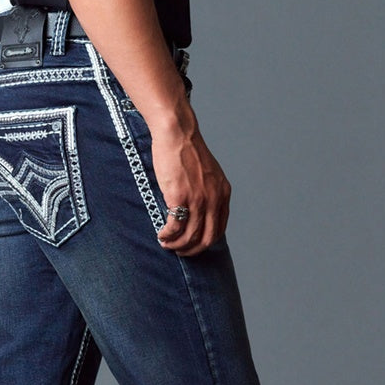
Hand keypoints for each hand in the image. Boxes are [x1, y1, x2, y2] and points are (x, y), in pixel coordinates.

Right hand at [152, 122, 230, 255]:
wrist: (176, 134)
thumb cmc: (186, 151)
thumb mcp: (207, 174)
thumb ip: (208, 192)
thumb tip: (198, 212)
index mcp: (223, 193)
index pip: (219, 230)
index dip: (204, 242)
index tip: (192, 244)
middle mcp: (214, 199)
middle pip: (207, 239)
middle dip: (192, 250)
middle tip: (179, 251)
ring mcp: (198, 199)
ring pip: (190, 236)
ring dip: (176, 245)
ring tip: (165, 243)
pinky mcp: (180, 197)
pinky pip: (175, 227)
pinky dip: (167, 235)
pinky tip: (161, 234)